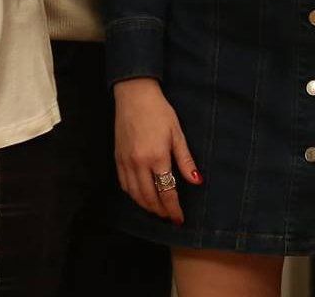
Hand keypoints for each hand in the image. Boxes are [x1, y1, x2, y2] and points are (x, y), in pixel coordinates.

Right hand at [113, 78, 200, 224]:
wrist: (134, 96)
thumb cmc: (159, 112)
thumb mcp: (177, 134)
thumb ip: (186, 161)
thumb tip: (197, 182)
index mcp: (156, 157)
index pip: (166, 192)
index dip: (173, 208)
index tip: (179, 219)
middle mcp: (138, 163)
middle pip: (149, 197)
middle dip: (161, 211)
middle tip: (170, 217)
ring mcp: (125, 162)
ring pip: (135, 194)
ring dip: (146, 206)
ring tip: (158, 210)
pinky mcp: (117, 158)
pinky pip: (124, 184)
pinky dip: (133, 195)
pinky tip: (141, 196)